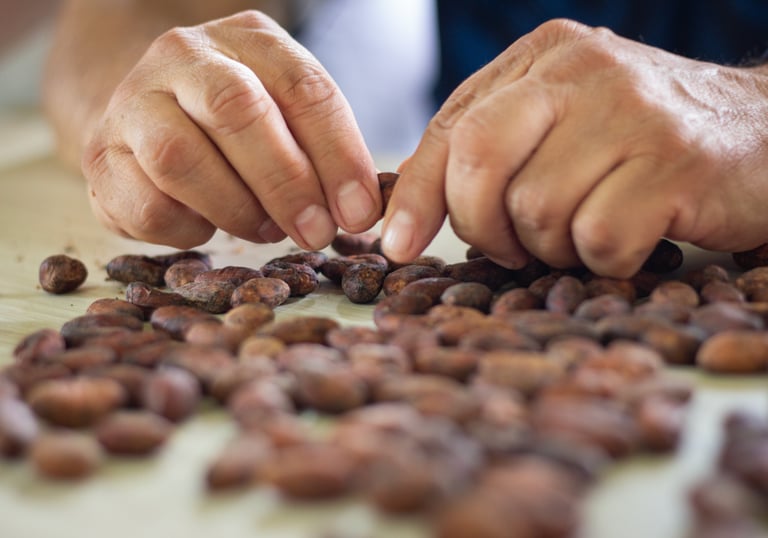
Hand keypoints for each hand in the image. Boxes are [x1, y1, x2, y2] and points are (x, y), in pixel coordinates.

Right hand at [82, 10, 380, 249]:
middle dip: (286, 183)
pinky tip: (206, 225)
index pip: (302, 87)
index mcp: (246, 39)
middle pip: (235, 111)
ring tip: (263, 228)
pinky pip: (145, 205)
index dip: (338, 155)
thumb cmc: (241, 124)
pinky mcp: (99, 157)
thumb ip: (325, 151)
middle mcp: (183, 58)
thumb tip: (359, 212)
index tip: (360, 211)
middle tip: (316, 232)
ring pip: (178, 159)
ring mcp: (132, 103)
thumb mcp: (290, 116)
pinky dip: (188, 230)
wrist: (154, 114)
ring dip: (234, 209)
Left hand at [381, 19, 767, 276]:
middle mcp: (583, 72)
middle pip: (478, 161)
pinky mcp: (675, 165)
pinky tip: (628, 242)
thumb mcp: (562, 120)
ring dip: (551, 247)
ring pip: (536, 211)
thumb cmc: (640, 140)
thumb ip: (493, 149)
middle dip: (480, 225)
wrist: (760, 132)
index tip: (396, 244)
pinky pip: (597, 240)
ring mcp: (632, 114)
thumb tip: (406, 219)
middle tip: (511, 247)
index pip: (452, 128)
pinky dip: (602, 260)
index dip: (417, 194)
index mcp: (543, 58)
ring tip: (585, 232)